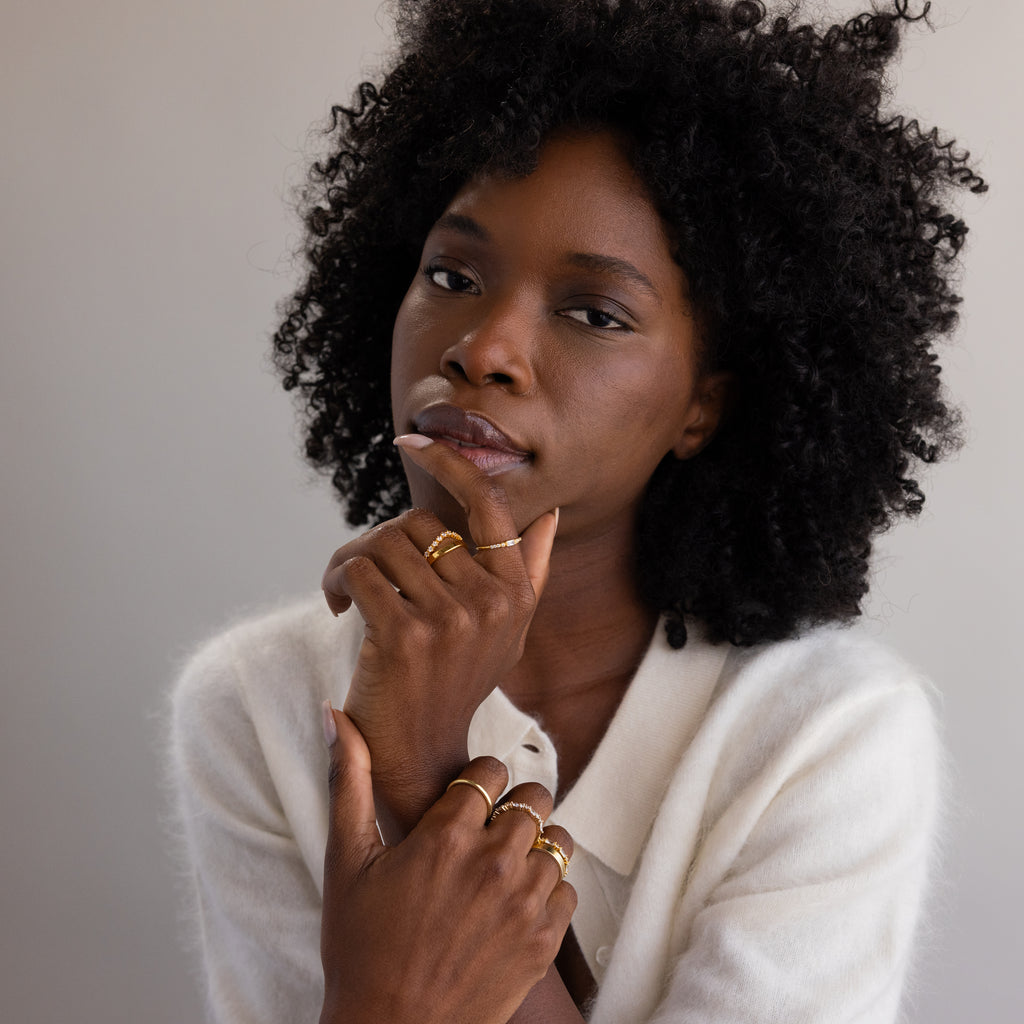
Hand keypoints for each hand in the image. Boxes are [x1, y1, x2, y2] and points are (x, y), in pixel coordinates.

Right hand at [320, 706, 576, 1023]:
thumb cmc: (360, 949)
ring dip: (535, 846)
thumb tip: (337, 717)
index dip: (480, 780)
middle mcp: (493, 862)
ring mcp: (523, 903)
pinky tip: (514, 903)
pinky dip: (548, 891)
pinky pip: (568, 890)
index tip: (468, 798)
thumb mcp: (345, 862)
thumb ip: (348, 782)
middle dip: (514, 805)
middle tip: (490, 829)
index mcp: (446, 836)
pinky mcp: (543, 942)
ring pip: (558, 841)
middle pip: (535, 797)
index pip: (491, 771)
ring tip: (503, 866)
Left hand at [321, 436, 557, 829]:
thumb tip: (551, 516)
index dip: (449, 463)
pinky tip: (340, 608)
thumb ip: (532, 571)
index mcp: (517, 592)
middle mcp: (492, 602)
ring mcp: (451, 619)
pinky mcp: (405, 636)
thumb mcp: (507, 630)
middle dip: (380, 543)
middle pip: (419, 525)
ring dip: (353, 563)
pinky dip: (337, 581)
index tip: (411, 442)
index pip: (488, 503)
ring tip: (348, 593)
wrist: (420, 751)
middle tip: (362, 573)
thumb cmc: (457, 682)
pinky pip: (359, 571)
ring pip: (384, 545)